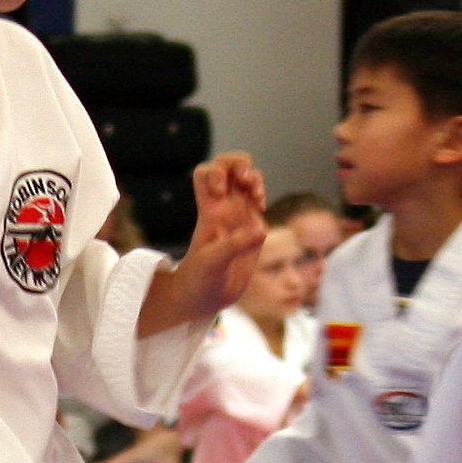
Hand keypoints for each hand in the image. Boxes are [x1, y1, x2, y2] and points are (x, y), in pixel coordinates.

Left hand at [137, 154, 268, 336]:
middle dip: (239, 164)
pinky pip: (257, 199)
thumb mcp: (213, 262)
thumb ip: (235, 245)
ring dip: (254, 177)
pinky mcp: (251, 227)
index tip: (220, 192)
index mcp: (208, 211)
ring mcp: (237, 215)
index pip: (205, 173)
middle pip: (227, 166)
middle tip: (245, 181)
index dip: (215, 173)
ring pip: (245, 178)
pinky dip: (262, 194)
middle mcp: (222, 208)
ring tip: (257, 196)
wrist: (204, 297)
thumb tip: (261, 228)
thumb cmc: (199, 279)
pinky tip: (261, 206)